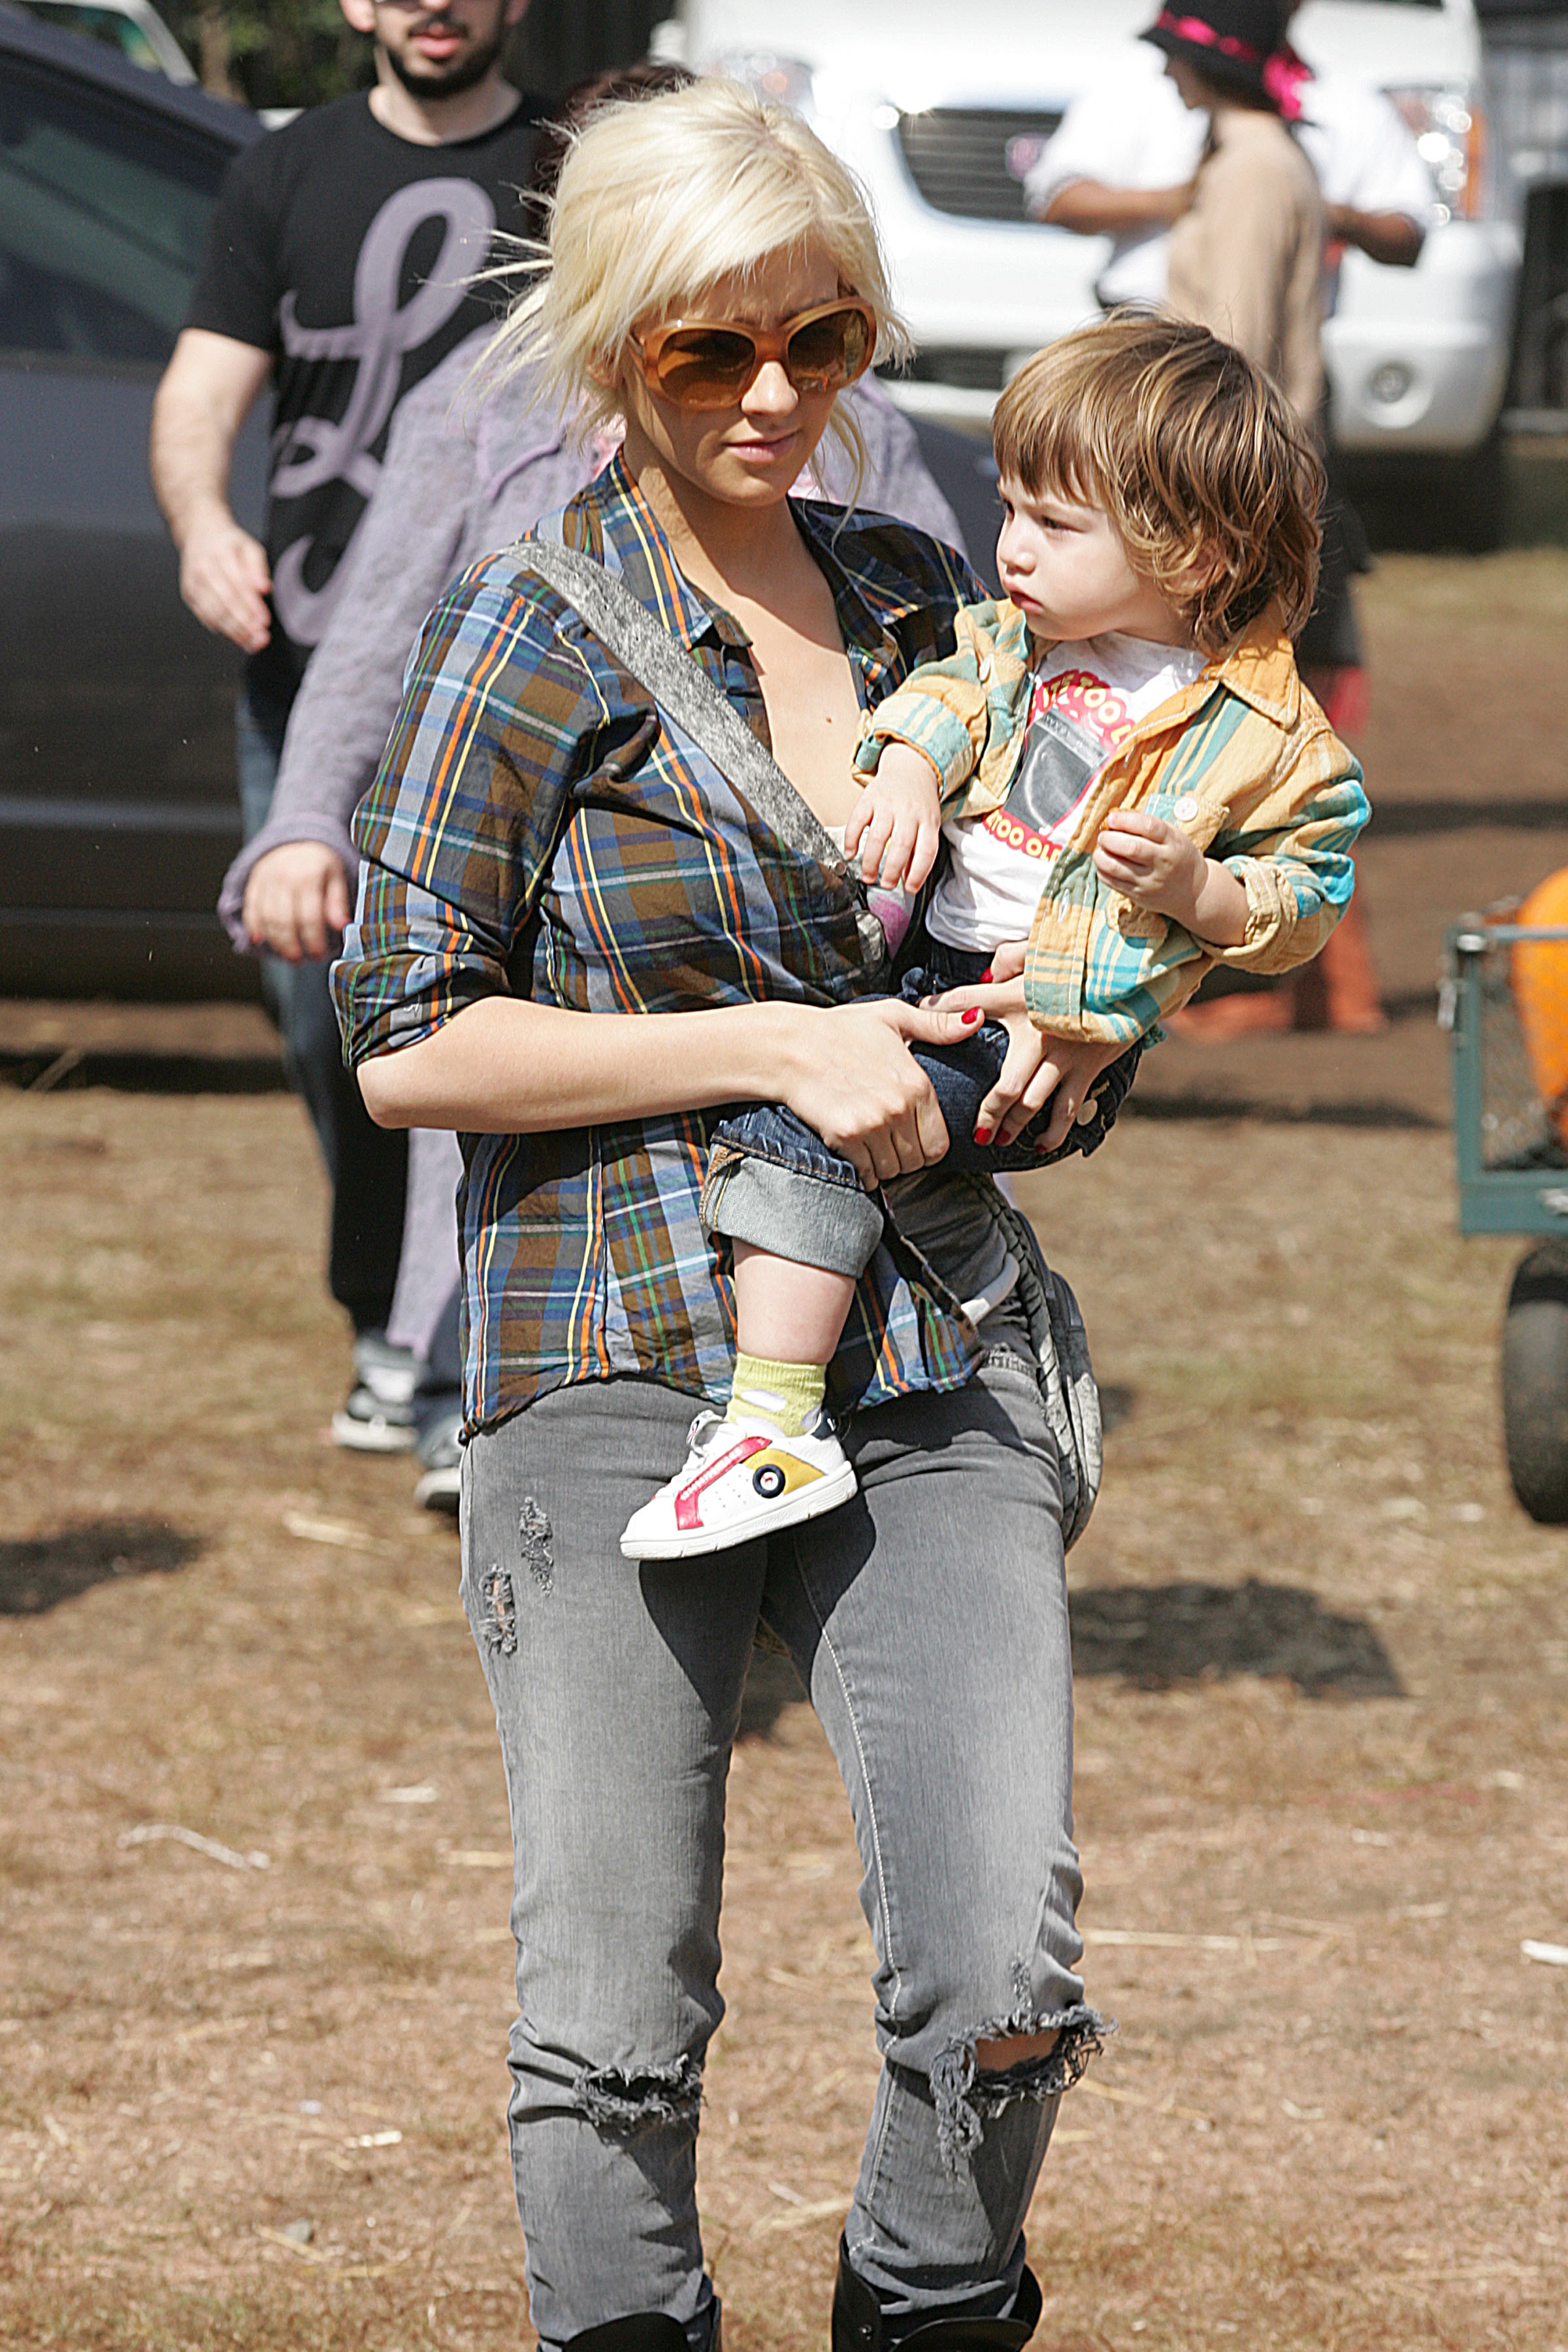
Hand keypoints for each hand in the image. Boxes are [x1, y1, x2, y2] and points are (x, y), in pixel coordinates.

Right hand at [177, 502, 271, 650]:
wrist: (200, 533)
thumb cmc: (227, 542)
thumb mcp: (249, 546)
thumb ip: (258, 567)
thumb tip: (263, 588)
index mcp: (221, 554)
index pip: (238, 585)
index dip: (251, 607)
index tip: (264, 621)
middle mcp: (204, 568)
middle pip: (224, 602)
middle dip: (243, 624)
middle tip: (259, 637)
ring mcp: (193, 582)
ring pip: (213, 613)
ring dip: (232, 631)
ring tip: (249, 642)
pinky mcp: (189, 594)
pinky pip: (204, 616)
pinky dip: (220, 630)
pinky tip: (234, 637)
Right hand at [242, 841, 350, 961]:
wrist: (298, 837)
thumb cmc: (321, 862)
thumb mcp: (337, 876)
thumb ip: (337, 902)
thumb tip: (342, 925)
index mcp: (308, 876)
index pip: (309, 916)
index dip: (313, 940)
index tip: (318, 954)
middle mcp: (283, 876)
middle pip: (283, 920)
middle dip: (291, 945)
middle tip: (300, 960)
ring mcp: (265, 879)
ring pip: (265, 917)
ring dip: (274, 941)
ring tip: (286, 954)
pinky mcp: (254, 881)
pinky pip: (250, 907)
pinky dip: (252, 925)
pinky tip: (259, 939)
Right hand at [773, 995, 988, 1188]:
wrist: (791, 1046)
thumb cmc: (841, 1030)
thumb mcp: (893, 1017)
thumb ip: (937, 1026)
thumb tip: (976, 1020)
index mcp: (918, 1084)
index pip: (939, 1143)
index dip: (926, 1145)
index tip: (910, 1136)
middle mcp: (900, 1108)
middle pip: (917, 1162)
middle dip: (905, 1157)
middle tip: (888, 1141)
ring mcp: (873, 1124)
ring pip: (893, 1170)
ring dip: (884, 1164)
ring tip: (870, 1143)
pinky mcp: (845, 1136)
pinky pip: (867, 1174)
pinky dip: (863, 1171)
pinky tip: (855, 1150)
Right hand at [843, 743, 943, 890]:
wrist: (910, 767)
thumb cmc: (919, 802)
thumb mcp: (928, 824)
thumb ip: (919, 851)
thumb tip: (908, 880)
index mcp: (928, 820)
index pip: (926, 850)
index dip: (918, 873)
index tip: (910, 888)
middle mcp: (909, 811)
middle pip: (901, 845)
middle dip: (892, 870)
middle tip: (886, 884)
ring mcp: (889, 803)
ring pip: (879, 836)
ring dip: (871, 861)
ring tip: (868, 876)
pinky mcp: (870, 797)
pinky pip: (858, 821)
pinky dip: (852, 839)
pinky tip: (851, 853)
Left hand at [930, 969, 1126, 1148]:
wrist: (1132, 971)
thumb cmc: (1081, 961)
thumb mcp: (1040, 952)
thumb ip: (1008, 960)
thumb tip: (986, 976)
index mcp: (1023, 1001)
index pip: (969, 1004)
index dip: (940, 1011)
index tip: (918, 1021)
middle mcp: (1041, 1035)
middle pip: (1007, 1087)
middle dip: (989, 1113)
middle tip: (976, 1132)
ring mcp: (1067, 1057)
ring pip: (1035, 1103)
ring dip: (1016, 1125)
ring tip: (1001, 1139)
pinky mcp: (1089, 1068)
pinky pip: (1069, 1107)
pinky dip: (1055, 1130)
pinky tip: (1043, 1143)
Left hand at [1094, 807, 1247, 945]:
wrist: (1192, 892)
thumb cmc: (1177, 856)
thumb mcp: (1173, 837)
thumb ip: (1148, 827)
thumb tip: (1114, 819)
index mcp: (1173, 843)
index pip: (1149, 827)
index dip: (1126, 820)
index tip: (1111, 818)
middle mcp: (1163, 862)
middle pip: (1131, 848)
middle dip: (1110, 839)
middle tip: (1103, 835)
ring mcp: (1150, 881)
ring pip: (1117, 867)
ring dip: (1101, 856)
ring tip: (1100, 849)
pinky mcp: (1139, 895)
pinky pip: (1113, 882)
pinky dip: (1102, 870)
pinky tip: (1104, 863)